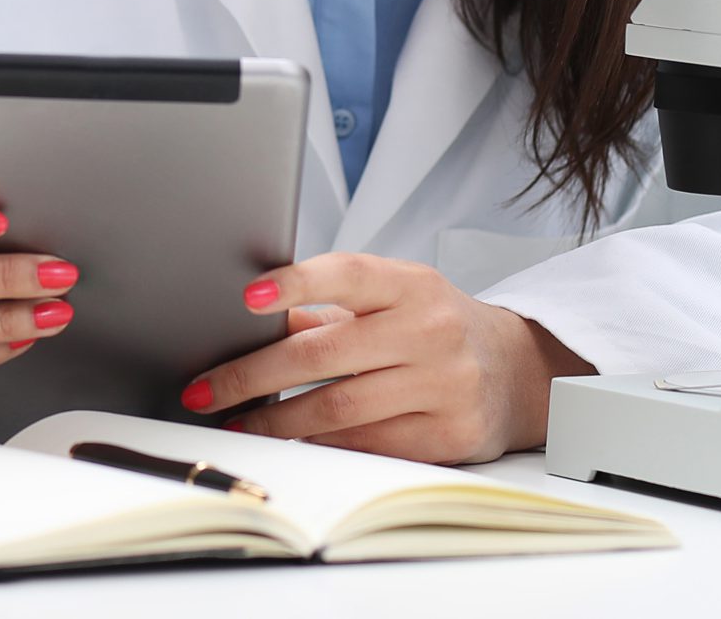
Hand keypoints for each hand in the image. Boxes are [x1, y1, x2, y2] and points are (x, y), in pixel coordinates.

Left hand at [175, 251, 593, 463]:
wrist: (515, 371)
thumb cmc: (434, 327)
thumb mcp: (392, 300)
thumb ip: (329, 310)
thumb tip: (252, 324)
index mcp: (413, 285)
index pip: (349, 275)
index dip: (298, 283)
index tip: (248, 296)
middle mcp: (432, 331)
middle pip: (327, 354)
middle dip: (254, 374)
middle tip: (205, 388)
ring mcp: (444, 386)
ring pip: (340, 408)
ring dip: (277, 421)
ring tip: (237, 422)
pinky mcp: (448, 435)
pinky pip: (367, 446)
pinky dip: (320, 444)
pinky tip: (289, 442)